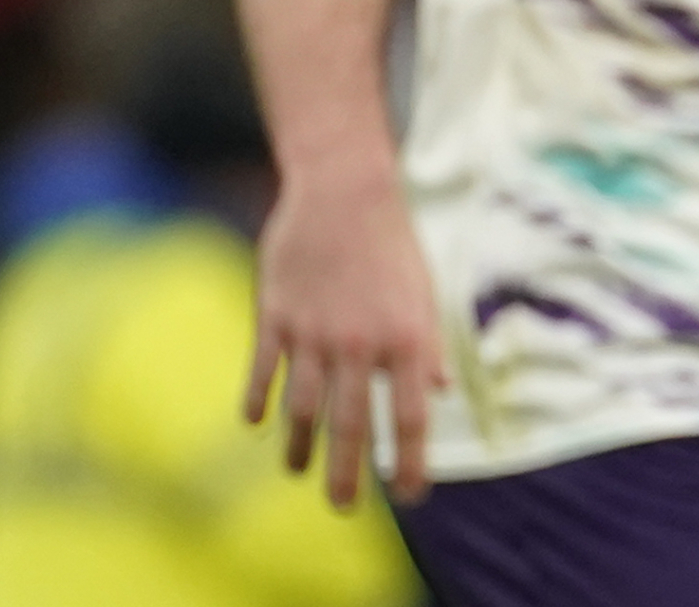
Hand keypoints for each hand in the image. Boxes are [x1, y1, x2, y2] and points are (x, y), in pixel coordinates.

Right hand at [245, 165, 446, 508]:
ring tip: (299, 472)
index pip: (409, 416)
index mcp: (405, 338)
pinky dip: (258, 401)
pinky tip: (256, 423)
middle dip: (347, 474)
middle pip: (350, 425)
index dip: (410, 461)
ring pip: (303, 407)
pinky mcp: (276, 316)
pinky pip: (263, 372)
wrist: (346, 191)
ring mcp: (313, 332)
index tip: (409, 495)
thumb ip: (430, 346)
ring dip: (300, 447)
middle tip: (343, 508)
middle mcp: (360, 343)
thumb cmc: (393, 243)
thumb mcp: (425, 293)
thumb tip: (442, 393)